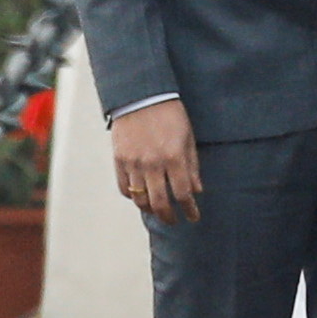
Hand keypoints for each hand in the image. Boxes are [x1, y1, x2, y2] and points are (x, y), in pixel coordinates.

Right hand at [110, 99, 203, 222]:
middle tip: (174, 221)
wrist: (141, 96)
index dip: (189, 210)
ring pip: (140, 199)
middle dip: (169, 217)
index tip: (193, 217)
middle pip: (160, 203)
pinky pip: (124, 188)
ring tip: (158, 211)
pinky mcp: (119, 160)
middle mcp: (153, 163)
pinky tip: (141, 197)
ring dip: (150, 210)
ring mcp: (134, 163)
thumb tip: (197, 191)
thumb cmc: (170, 114)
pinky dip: (133, 197)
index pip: (183, 194)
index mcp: (174, 157)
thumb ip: (192, 166)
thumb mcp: (188, 137)